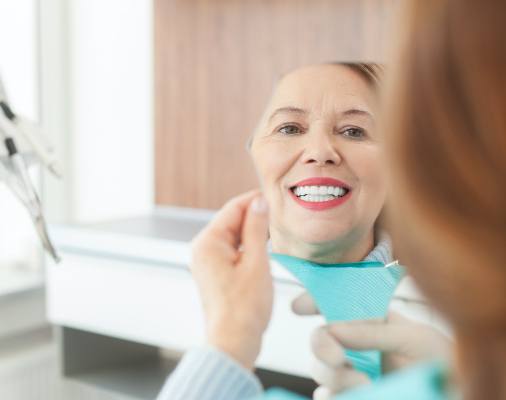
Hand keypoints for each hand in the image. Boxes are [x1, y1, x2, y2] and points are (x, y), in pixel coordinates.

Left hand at [191, 191, 271, 369]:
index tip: (275, 197)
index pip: (232, 208)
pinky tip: (264, 249)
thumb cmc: (244, 308)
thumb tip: (259, 203)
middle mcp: (202, 249)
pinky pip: (231, 250)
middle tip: (280, 215)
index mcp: (208, 242)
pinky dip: (248, 247)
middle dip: (254, 216)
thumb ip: (257, 229)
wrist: (233, 342)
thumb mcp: (257, 262)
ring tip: (276, 233)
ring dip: (253, 232)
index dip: (254, 200)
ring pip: (233, 236)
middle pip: (231, 221)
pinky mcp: (214, 273)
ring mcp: (207, 262)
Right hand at [292, 292, 450, 398]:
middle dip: (322, 346)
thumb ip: (374, 331)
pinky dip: (330, 395)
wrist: (453, 391)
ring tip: (366, 386)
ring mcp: (352, 373)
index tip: (299, 307)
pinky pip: (325, 396)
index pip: (335, 304)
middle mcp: (356, 345)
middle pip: (320, 339)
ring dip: (334, 376)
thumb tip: (334, 328)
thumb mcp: (414, 337)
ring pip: (320, 370)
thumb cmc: (440, 360)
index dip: (314, 300)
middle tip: (338, 359)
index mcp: (370, 321)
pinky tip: (356, 395)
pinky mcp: (351, 395)